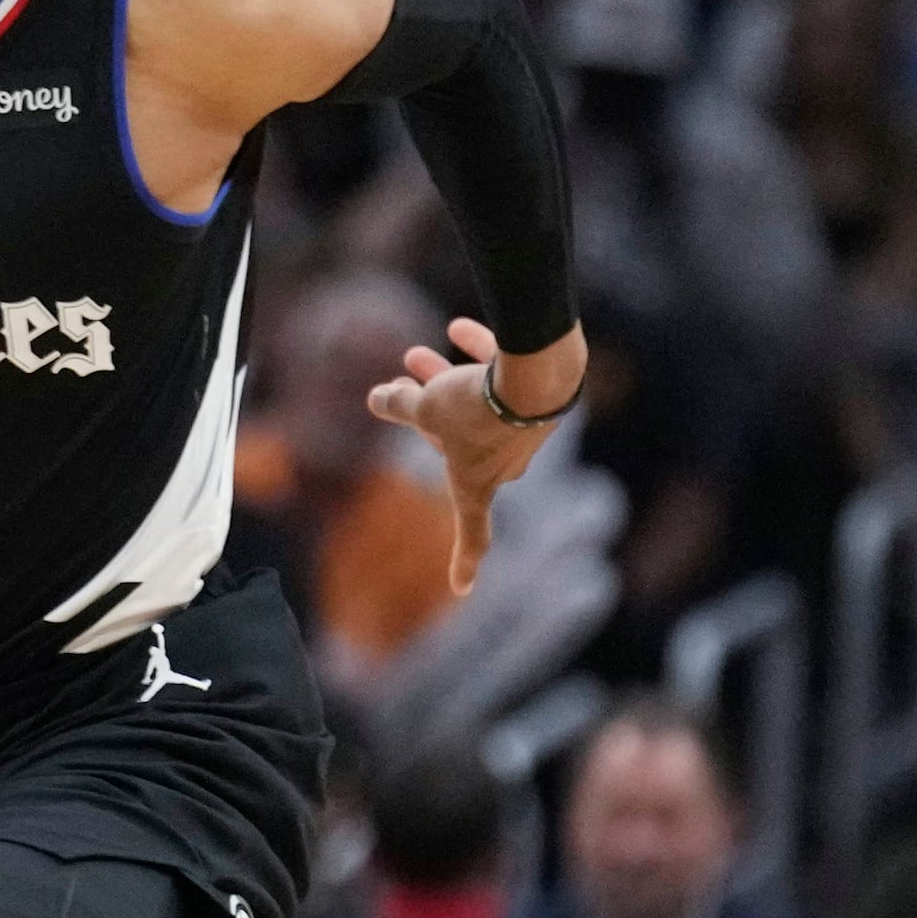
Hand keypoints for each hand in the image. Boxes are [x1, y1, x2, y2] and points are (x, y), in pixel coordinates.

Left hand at [367, 315, 584, 595]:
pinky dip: (482, 357)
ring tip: (415, 356)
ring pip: (479, 407)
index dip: (464, 562)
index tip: (461, 591)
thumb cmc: (478, 406)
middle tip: (401, 388)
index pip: (473, 534)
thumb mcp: (425, 407)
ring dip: (446, 383)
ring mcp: (528, 429)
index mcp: (481, 484)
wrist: (538, 370)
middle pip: (459, 444)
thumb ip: (398, 406)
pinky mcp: (542, 394)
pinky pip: (505, 379)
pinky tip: (458, 327)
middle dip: (427, 417)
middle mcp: (508, 462)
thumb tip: (374, 399)